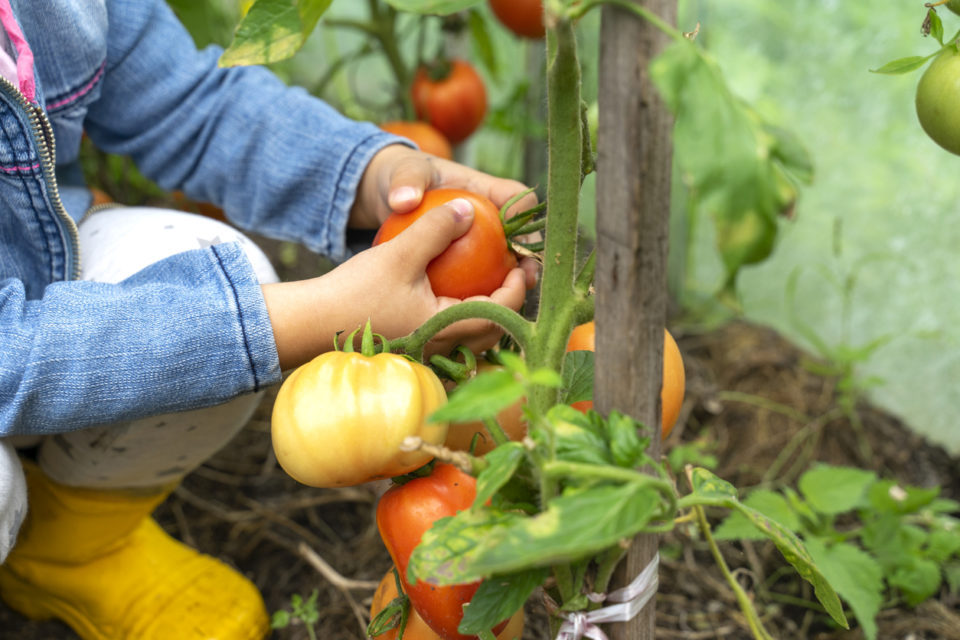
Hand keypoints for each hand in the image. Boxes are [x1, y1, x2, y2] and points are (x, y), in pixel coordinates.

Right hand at [263, 198, 527, 369]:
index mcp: (449, 329)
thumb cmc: (356, 292)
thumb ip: (436, 229)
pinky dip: (460, 318)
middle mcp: (444, 349)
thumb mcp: (399, 253)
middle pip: (494, 332)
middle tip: (510, 272)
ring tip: (484, 283)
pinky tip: (450, 295)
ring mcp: (428, 355)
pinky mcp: (412, 352)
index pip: (503, 311)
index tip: (519, 262)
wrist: (312, 324)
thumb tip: (468, 207)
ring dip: (485, 312)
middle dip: (509, 303)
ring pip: (472, 339)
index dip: (519, 286)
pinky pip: (450, 338)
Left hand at [350, 144, 539, 288]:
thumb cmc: (402, 178)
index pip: (517, 198)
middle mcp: (493, 219)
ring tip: (506, 304)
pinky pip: (481, 284)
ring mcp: (485, 243)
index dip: (521, 214)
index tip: (508, 233)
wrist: (392, 193)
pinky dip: (480, 300)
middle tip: (523, 278)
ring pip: (507, 267)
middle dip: (527, 260)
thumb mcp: (401, 174)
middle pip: (522, 240)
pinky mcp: (473, 265)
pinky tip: (469, 317)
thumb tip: (404, 201)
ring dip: (511, 286)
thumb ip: (405, 182)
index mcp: (487, 190)